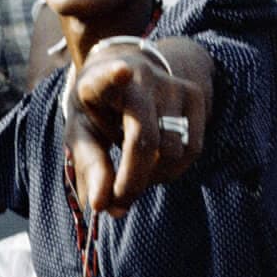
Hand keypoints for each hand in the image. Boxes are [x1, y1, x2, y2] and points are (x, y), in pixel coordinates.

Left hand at [66, 39, 210, 215]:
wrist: (128, 71)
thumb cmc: (99, 109)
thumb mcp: (82, 132)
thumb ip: (89, 166)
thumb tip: (100, 206)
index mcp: (101, 80)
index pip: (109, 76)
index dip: (114, 75)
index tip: (120, 72)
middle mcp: (140, 77)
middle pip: (145, 139)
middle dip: (131, 180)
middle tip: (117, 203)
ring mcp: (171, 85)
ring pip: (172, 150)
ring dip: (151, 178)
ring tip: (132, 176)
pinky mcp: (194, 96)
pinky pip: (191, 150)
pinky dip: (172, 170)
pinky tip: (153, 164)